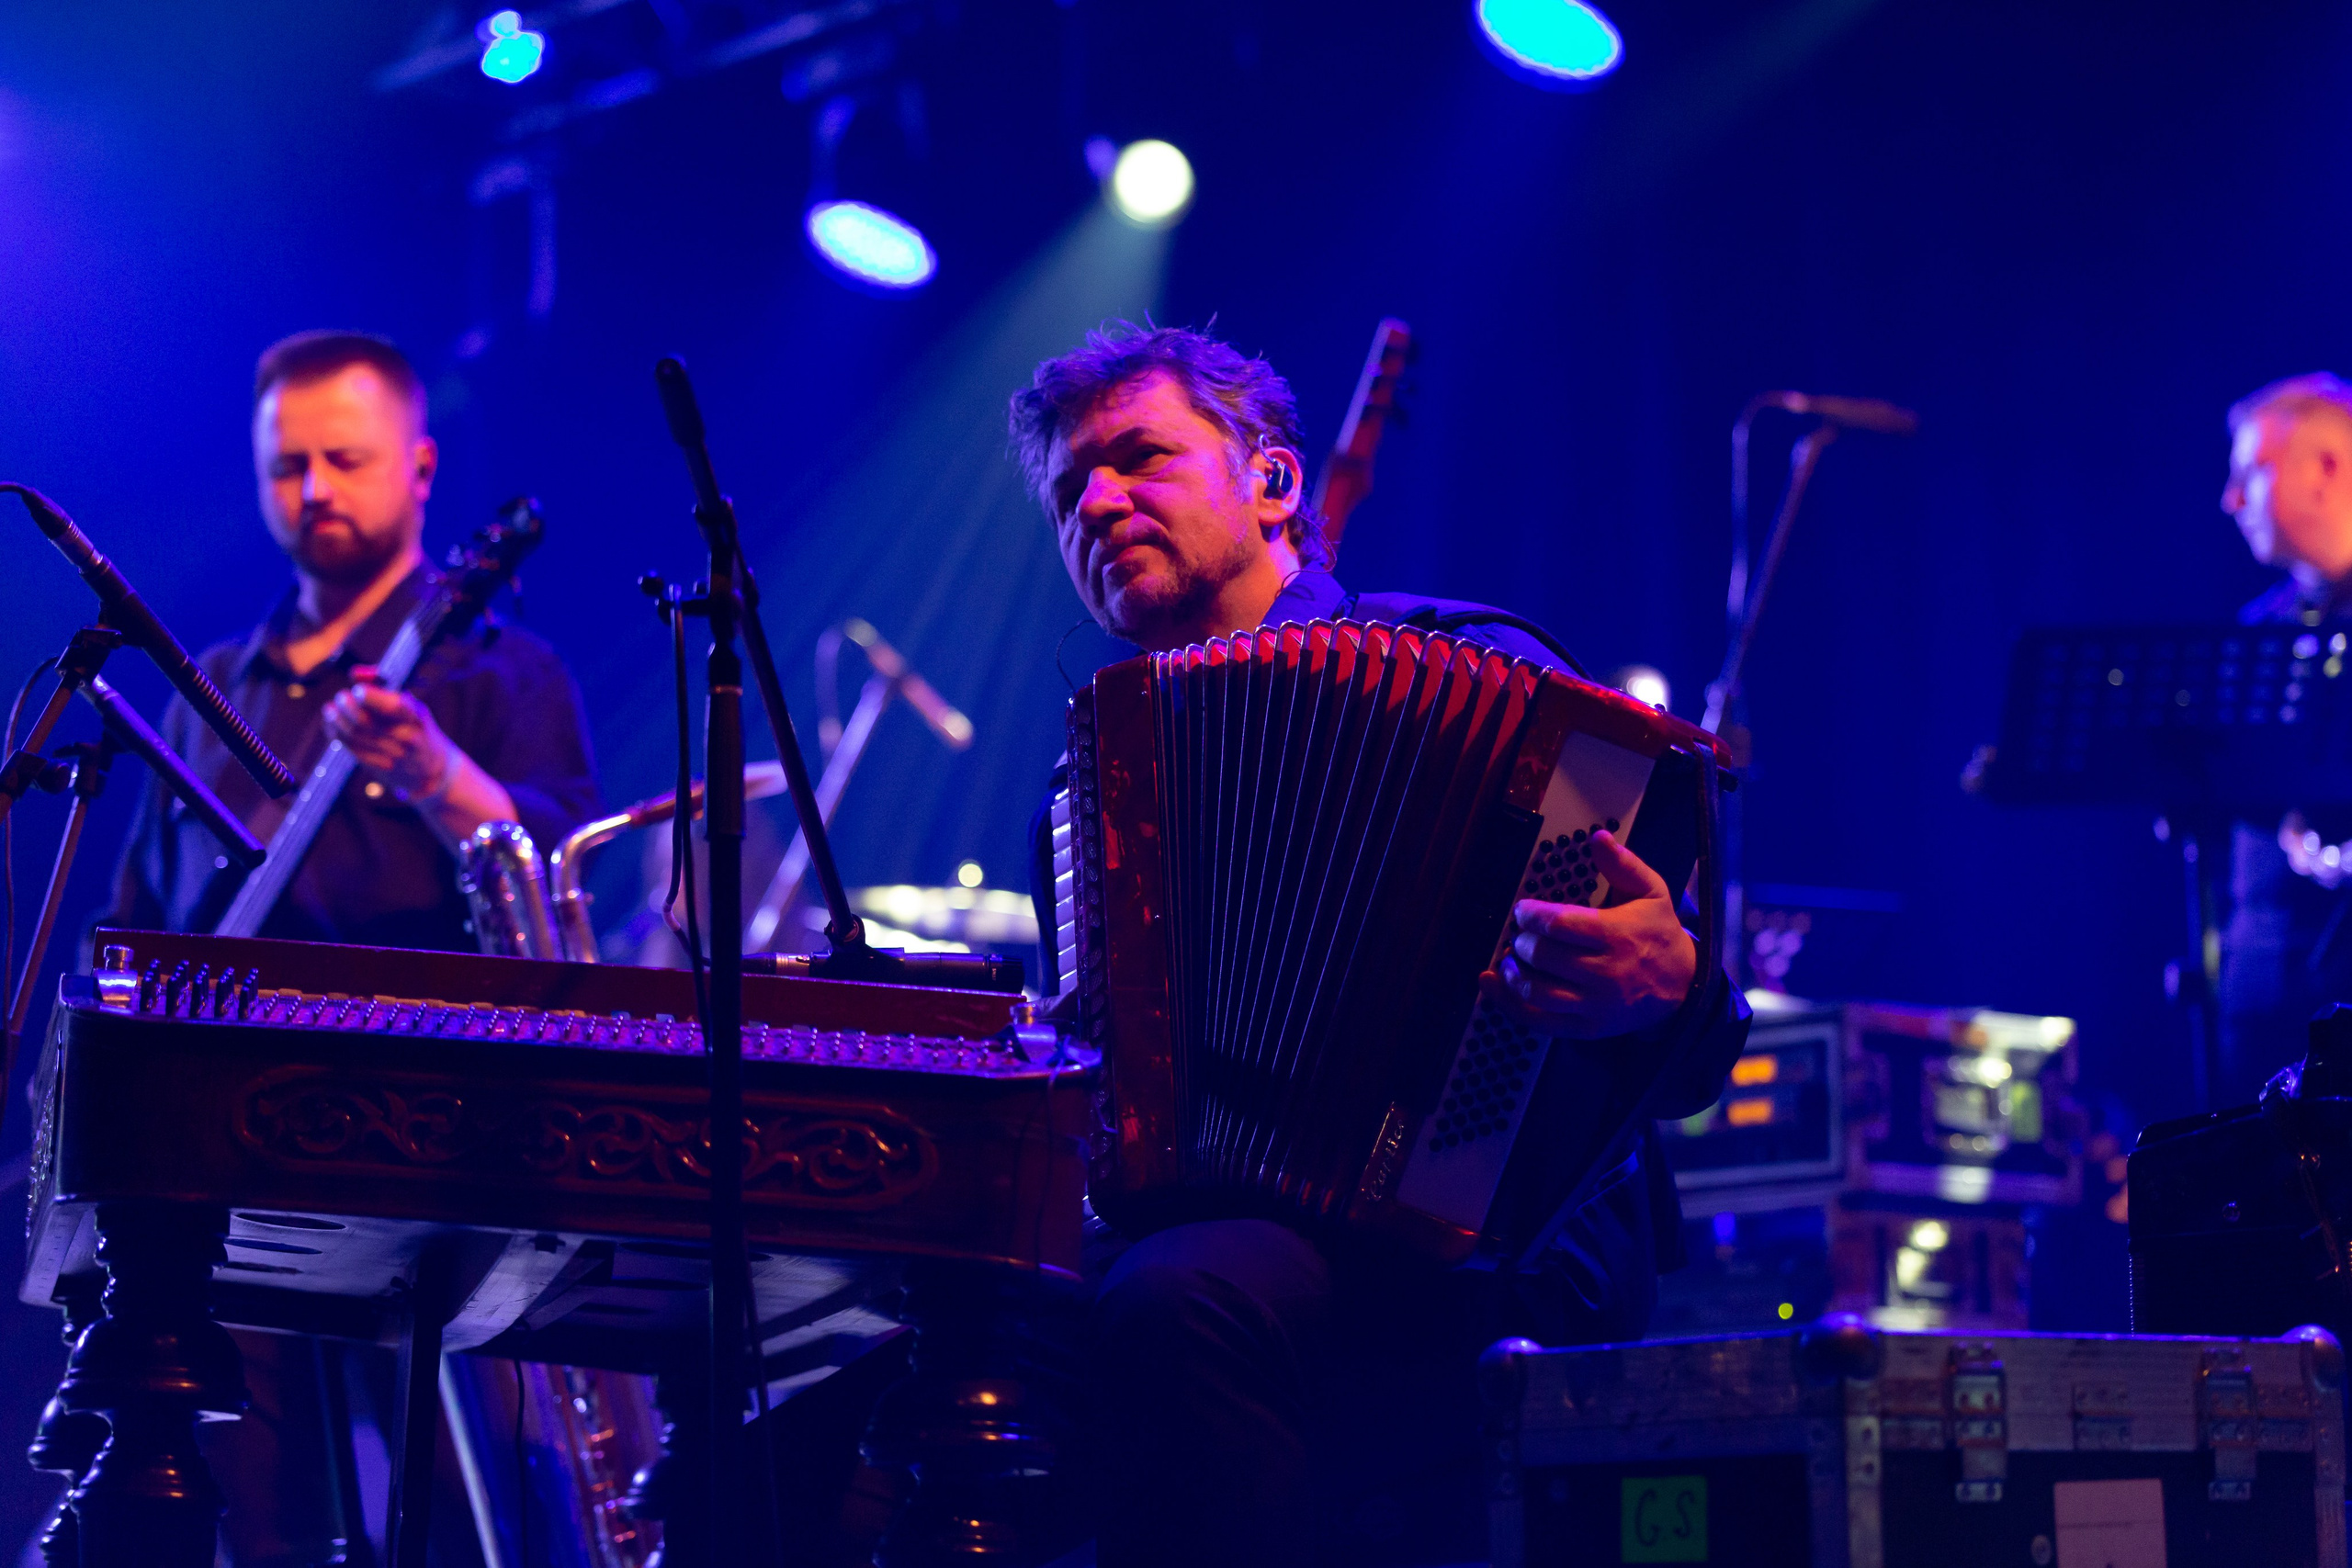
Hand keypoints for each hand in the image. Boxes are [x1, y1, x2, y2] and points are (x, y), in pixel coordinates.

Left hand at [322, 671, 455, 802]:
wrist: (430, 771)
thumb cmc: (416, 728)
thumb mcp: (411, 706)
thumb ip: (384, 686)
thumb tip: (355, 673)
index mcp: (416, 717)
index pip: (393, 706)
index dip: (369, 695)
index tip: (358, 690)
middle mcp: (406, 737)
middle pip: (366, 721)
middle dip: (347, 706)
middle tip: (341, 697)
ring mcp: (391, 755)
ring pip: (354, 735)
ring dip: (337, 719)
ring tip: (332, 709)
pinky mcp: (377, 766)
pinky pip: (350, 748)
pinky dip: (336, 733)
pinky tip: (332, 723)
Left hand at [1479, 830, 1696, 1038]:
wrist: (1685, 987)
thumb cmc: (1659, 935)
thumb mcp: (1652, 892)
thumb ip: (1623, 865)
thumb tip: (1598, 837)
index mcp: (1616, 935)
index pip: (1559, 924)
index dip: (1530, 915)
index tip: (1523, 910)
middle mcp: (1605, 973)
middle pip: (1543, 956)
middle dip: (1522, 941)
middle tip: (1521, 934)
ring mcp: (1595, 1005)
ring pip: (1537, 992)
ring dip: (1513, 972)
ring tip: (1510, 958)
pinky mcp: (1588, 1028)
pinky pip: (1540, 1021)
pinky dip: (1508, 1005)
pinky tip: (1493, 985)